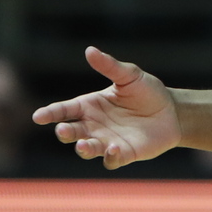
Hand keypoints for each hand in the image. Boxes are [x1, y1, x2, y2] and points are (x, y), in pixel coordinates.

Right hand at [32, 46, 180, 169]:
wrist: (172, 111)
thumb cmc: (148, 91)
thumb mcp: (130, 76)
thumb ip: (110, 66)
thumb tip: (90, 50)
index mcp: (90, 105)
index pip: (64, 110)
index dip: (50, 113)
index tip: (38, 116)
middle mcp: (94, 126)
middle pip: (72, 132)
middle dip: (65, 132)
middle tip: (63, 130)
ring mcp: (107, 141)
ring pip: (87, 149)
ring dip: (83, 148)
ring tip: (83, 145)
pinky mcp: (123, 154)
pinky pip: (111, 160)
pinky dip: (109, 157)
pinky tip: (113, 149)